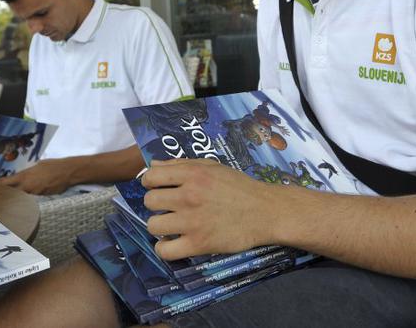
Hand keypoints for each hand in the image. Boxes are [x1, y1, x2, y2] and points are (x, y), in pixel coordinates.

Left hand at [0, 158, 75, 194]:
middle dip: (3, 196)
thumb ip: (28, 172)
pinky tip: (24, 202)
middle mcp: (28, 187)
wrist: (68, 172)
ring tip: (8, 201)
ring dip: (15, 199)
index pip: (7, 183)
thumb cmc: (53, 165)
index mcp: (25, 176)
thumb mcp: (38, 165)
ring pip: (22, 198)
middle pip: (11, 194)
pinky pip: (32, 199)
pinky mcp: (43, 197)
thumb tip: (22, 175)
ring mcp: (35, 193)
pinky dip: (27, 200)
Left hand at [141, 158, 277, 260]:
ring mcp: (193, 221)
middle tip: (169, 208)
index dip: (151, 183)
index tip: (159, 188)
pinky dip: (164, 248)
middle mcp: (189, 196)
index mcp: (192, 174)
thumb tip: (153, 164)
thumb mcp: (212, 167)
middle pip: (149, 201)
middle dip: (156, 204)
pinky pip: (165, 251)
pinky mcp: (199, 244)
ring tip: (171, 225)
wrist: (266, 211)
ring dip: (159, 226)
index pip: (151, 177)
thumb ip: (181, 164)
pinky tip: (173, 243)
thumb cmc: (239, 187)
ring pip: (153, 225)